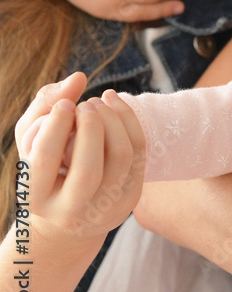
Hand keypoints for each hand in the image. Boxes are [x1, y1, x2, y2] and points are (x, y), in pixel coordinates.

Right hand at [16, 73, 145, 242]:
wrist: (70, 208)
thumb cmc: (46, 165)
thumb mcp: (32, 138)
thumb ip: (44, 105)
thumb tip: (78, 78)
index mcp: (38, 199)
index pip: (44, 161)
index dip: (55, 126)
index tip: (64, 105)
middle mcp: (71, 212)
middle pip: (88, 169)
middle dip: (90, 127)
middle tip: (85, 104)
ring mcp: (106, 208)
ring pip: (121, 157)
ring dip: (112, 118)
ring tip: (97, 101)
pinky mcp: (131, 197)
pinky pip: (139, 152)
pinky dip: (128, 119)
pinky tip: (112, 102)